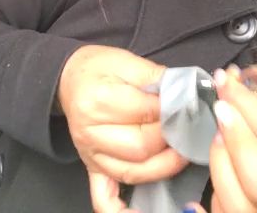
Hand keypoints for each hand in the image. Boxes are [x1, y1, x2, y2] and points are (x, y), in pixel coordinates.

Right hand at [57, 45, 189, 211]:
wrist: (67, 79)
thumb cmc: (97, 68)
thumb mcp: (125, 60)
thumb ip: (155, 77)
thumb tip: (185, 93)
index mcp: (97, 100)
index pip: (146, 112)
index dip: (173, 109)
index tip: (189, 104)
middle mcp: (90, 131)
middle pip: (141, 146)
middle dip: (170, 138)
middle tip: (187, 127)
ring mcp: (90, 153)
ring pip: (133, 171)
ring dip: (163, 166)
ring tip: (182, 153)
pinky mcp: (91, 167)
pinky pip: (103, 196)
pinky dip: (119, 211)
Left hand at [188, 65, 256, 212]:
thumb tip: (227, 80)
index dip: (244, 108)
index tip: (224, 83)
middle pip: (254, 176)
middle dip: (231, 139)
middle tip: (221, 112)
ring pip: (229, 194)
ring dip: (219, 158)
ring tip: (222, 140)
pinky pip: (215, 207)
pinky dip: (208, 191)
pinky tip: (211, 174)